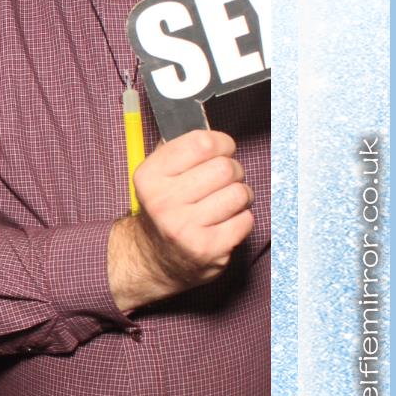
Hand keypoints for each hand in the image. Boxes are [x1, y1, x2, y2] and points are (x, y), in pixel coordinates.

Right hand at [109, 129, 253, 313]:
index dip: (221, 143)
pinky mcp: (207, 249)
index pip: (203, 143)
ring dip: (239, 196)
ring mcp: (185, 228)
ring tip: (225, 203)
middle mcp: (164, 202)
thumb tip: (216, 136)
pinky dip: (241, 220)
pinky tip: (224, 224)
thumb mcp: (157, 175)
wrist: (155, 258)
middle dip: (233, 171)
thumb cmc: (166, 208)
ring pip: (240, 193)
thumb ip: (181, 150)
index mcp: (150, 176)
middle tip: (223, 182)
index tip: (221, 151)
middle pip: (226, 168)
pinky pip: (246, 220)